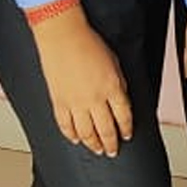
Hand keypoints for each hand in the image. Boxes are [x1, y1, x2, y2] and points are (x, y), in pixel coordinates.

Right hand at [30, 7, 132, 156]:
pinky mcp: (59, 102)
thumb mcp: (115, 62)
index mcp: (112, 88)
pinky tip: (75, 139)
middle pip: (106, 130)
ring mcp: (75, 103)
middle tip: (113, 151)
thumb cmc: (88, 43)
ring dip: (93, 144)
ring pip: (86, 133)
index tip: (127, 135)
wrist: (63, 36)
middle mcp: (95, 99)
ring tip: (97, 149)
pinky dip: (71, 135)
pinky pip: (65, 125)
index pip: (124, 117)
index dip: (126, 129)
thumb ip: (119, 84)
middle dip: (111, 143)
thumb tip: (121, 100)